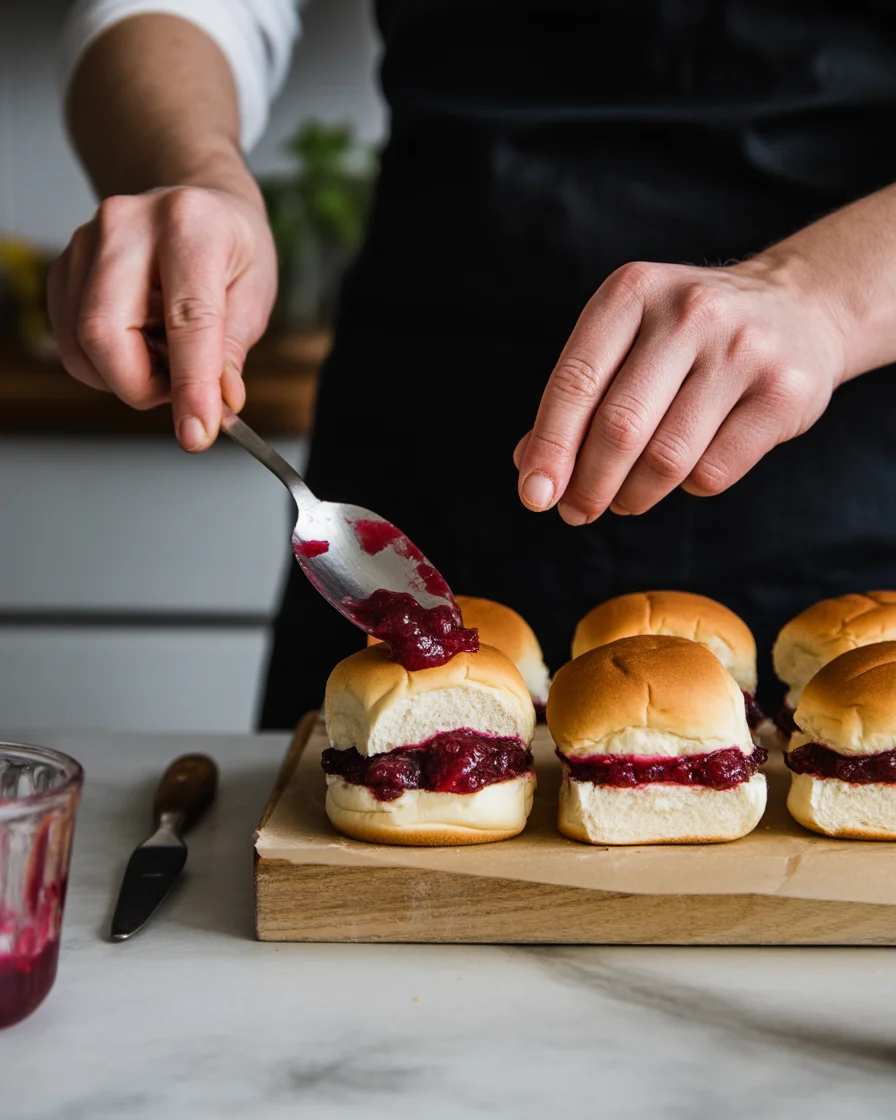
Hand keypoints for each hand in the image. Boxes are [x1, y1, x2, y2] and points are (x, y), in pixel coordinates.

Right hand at [48, 184, 276, 450]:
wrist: (195, 202)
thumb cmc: (229, 245)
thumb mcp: (254, 293)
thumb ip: (231, 352)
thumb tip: (218, 404)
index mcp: (189, 225)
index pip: (187, 319)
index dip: (192, 385)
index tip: (197, 433)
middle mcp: (127, 225)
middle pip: (105, 332)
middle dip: (141, 386)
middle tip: (180, 389)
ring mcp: (84, 243)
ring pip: (81, 346)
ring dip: (126, 376)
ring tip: (165, 355)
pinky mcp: (63, 268)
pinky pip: (70, 343)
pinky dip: (106, 364)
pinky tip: (139, 341)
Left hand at [514, 258, 847, 522]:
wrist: (799, 306)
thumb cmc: (688, 336)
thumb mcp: (627, 340)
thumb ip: (579, 396)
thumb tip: (529, 467)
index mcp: (633, 292)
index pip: (576, 381)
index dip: (549, 447)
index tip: (534, 495)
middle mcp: (689, 312)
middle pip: (620, 427)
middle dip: (588, 484)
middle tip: (577, 513)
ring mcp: (742, 350)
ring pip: (666, 457)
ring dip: (633, 496)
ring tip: (624, 501)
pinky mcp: (784, 392)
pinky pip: (714, 470)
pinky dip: (688, 487)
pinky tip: (686, 473)